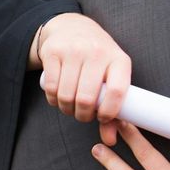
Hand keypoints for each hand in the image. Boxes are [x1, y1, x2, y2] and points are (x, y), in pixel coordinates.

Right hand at [36, 14, 131, 145]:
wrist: (74, 28)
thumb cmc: (99, 59)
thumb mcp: (112, 76)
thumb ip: (113, 108)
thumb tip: (110, 141)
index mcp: (119, 60)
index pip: (117, 91)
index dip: (109, 112)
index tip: (102, 117)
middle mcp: (98, 53)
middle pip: (86, 99)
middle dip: (83, 115)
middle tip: (83, 115)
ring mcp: (74, 51)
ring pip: (66, 95)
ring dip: (67, 109)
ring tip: (72, 107)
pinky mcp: (53, 52)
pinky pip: (50, 87)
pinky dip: (53, 100)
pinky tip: (59, 97)